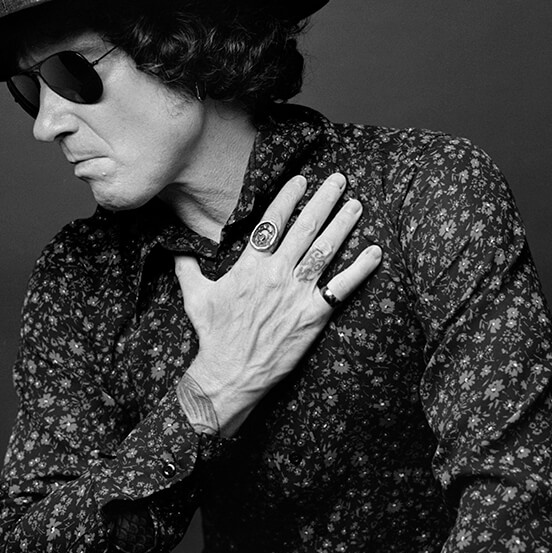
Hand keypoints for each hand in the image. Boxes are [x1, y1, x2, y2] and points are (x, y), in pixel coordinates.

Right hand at [173, 173, 380, 436]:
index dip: (289, 198)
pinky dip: (360, 269)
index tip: (302, 180)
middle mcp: (277, 274)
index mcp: (251, 266)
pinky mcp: (314, 316)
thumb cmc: (212, 334)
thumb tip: (176, 248)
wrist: (230, 372)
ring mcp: (297, 294)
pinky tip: (375, 252)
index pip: (273, 222)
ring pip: (325, 251)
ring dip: (343, 225)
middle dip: (324, 201)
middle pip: (305, 229)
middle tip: (340, 180)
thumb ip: (187, 267)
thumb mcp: (194, 296)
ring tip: (356, 205)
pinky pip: (341, 288)